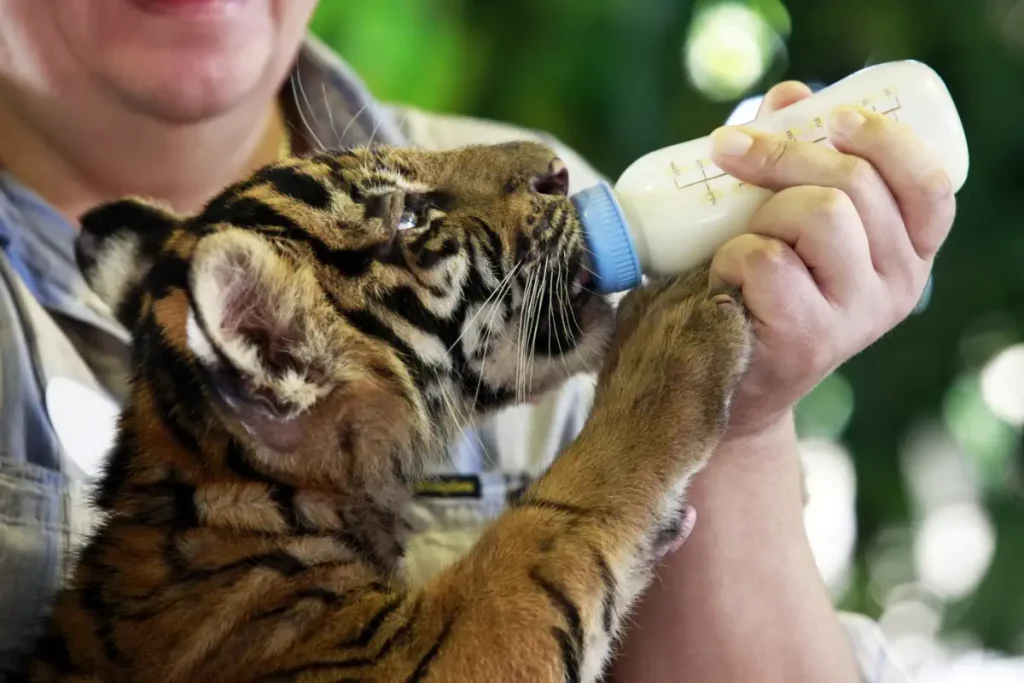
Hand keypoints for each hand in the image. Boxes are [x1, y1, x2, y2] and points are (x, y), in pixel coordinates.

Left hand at [706, 81, 956, 437]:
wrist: (731, 378)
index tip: (834, 115)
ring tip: (740, 240)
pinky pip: (767, 260)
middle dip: (781, 154)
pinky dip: (732, 256)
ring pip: (819, 214)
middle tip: (727, 147)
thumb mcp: (789, 222)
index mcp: (908, 251)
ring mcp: (856, 315)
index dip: (885, 140)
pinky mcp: (809, 337)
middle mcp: (898, 284)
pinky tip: (725, 281)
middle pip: (854, 186)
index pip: (929, 185)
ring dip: (761, 213)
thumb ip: (797, 159)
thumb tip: (790, 94)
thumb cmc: (760, 288)